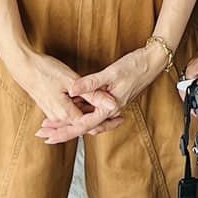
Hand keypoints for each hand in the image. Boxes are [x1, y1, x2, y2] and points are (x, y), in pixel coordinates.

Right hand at [7, 48, 112, 130]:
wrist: (22, 66)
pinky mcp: (50, 105)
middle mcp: (59, 117)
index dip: (107, 121)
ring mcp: (53, 112)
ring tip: (111, 116)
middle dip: (102, 122)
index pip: (91, 124)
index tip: (121, 119)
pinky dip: (81, 111)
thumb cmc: (45, 70)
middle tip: (121, 120)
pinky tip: (90, 107)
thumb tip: (113, 104)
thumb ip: (93, 94)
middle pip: (84, 124)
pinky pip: (69, 113)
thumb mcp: (72, 81)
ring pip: (77, 118)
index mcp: (66, 113)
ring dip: (91, 116)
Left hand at [36, 44, 164, 144]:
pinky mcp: (111, 100)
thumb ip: (91, 83)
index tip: (50, 137)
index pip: (83, 125)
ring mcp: (110, 106)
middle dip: (63, 130)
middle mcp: (109, 111)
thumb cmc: (135, 66)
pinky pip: (93, 111)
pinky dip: (80, 112)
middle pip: (83, 126)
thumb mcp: (111, 73)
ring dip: (70, 122)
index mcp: (109, 109)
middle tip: (44, 134)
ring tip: (51, 124)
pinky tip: (71, 109)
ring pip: (87, 120)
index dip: (64, 131)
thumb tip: (73, 89)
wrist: (153, 61)